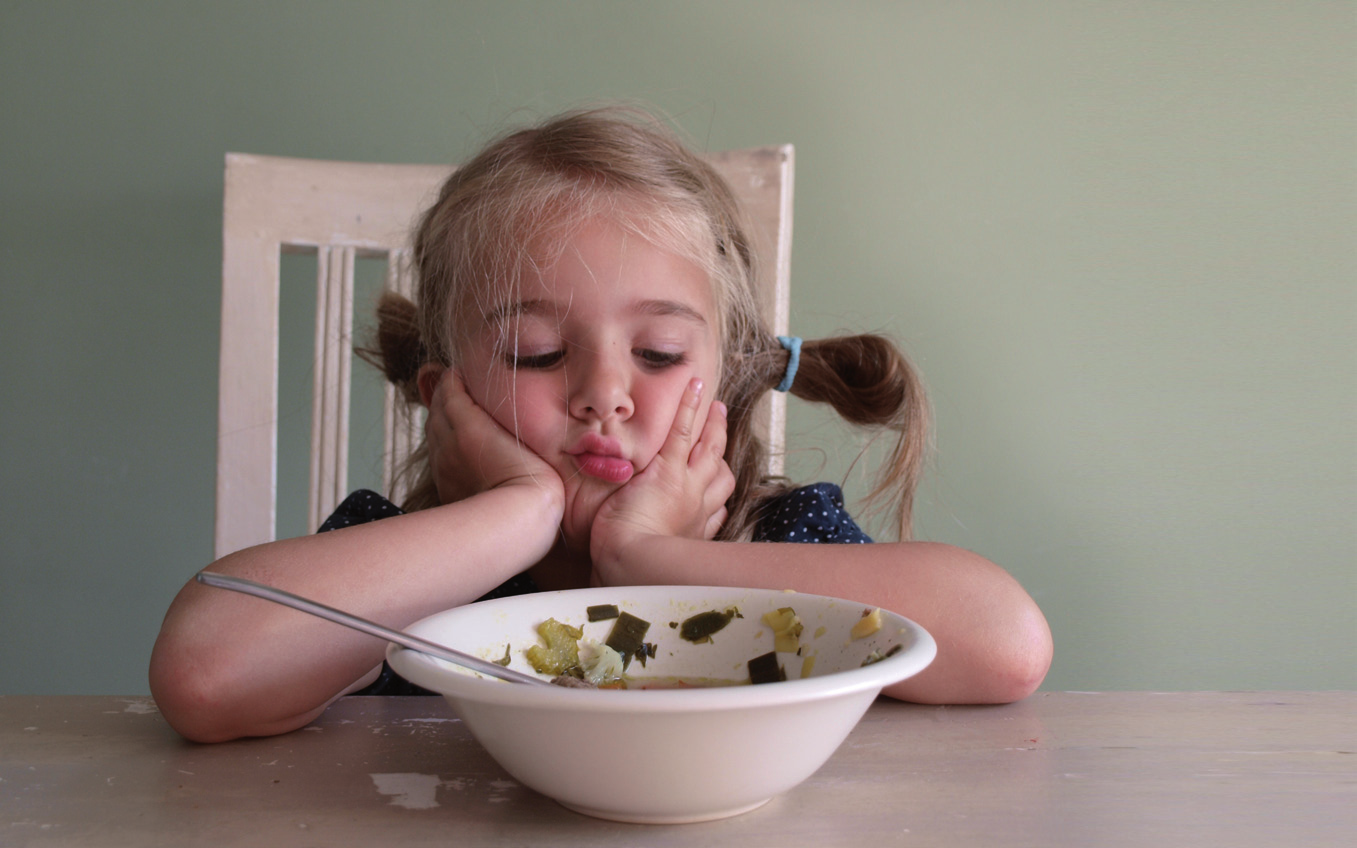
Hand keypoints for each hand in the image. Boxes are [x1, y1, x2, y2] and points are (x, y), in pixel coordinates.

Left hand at [419, 366, 563, 513]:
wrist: (517, 522)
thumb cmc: (531, 480)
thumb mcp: (527, 437)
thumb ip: (504, 413)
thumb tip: (490, 396)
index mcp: (467, 425)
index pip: (450, 388)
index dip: (456, 377)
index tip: (467, 371)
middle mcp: (448, 442)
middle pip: (437, 406)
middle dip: (447, 392)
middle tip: (462, 384)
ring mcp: (443, 464)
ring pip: (433, 429)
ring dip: (442, 414)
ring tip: (458, 408)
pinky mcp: (444, 484)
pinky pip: (435, 452)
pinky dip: (441, 438)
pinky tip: (456, 439)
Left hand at [589, 378, 735, 582]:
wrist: (629, 565)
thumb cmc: (630, 572)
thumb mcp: (647, 566)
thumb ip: (647, 556)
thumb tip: (629, 560)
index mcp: (693, 533)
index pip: (716, 511)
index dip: (719, 496)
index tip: (717, 488)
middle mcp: (698, 509)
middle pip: (721, 476)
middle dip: (722, 454)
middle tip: (722, 434)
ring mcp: (688, 487)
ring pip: (709, 450)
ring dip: (715, 427)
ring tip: (717, 408)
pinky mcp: (669, 471)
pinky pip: (684, 433)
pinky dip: (690, 408)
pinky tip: (695, 387)